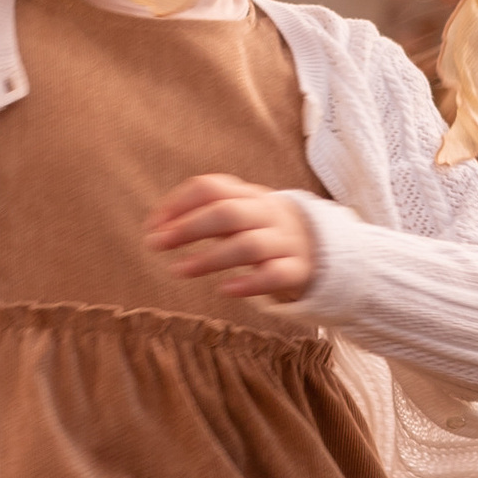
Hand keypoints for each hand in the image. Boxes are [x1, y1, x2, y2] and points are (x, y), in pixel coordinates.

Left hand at [143, 171, 318, 306]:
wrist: (324, 247)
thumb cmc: (263, 231)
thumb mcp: (238, 213)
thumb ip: (201, 215)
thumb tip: (155, 227)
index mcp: (249, 195)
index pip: (210, 188)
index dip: (178, 204)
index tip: (152, 226)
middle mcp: (268, 214)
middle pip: (227, 213)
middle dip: (188, 228)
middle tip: (155, 244)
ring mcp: (285, 241)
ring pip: (249, 245)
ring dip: (210, 258)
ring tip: (179, 270)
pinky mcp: (298, 270)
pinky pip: (276, 274)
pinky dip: (251, 282)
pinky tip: (226, 289)